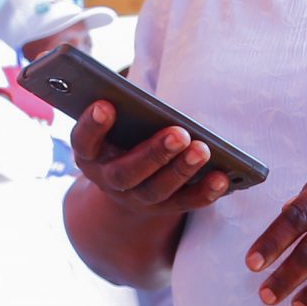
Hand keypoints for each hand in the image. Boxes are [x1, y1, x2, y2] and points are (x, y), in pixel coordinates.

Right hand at [70, 102, 234, 212]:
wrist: (127, 185)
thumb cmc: (123, 136)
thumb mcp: (115, 125)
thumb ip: (123, 110)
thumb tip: (143, 97)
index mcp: (90, 154)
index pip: (83, 142)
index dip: (92, 125)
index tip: (106, 105)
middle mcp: (109, 180)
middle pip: (126, 172)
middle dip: (154, 153)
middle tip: (180, 133)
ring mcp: (135, 198)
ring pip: (156, 190)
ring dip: (181, 170)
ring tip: (203, 149)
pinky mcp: (163, 208)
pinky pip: (184, 204)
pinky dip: (204, 192)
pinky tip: (222, 176)